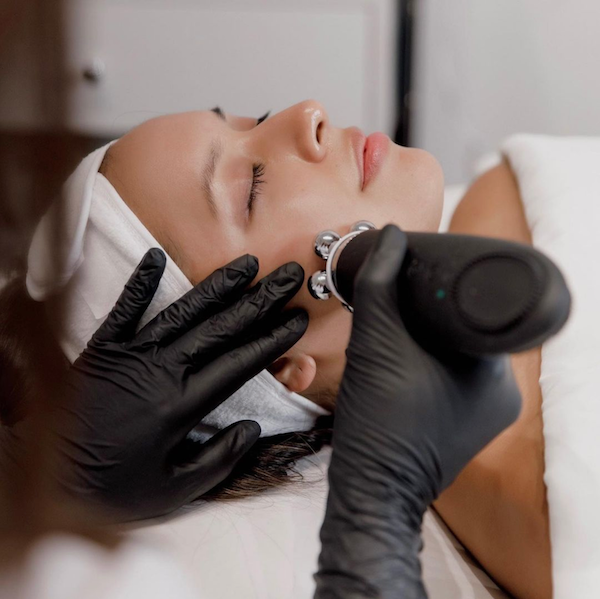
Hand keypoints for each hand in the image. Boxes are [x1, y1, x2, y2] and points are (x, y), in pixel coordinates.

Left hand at [56, 249, 307, 520]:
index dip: (272, 339)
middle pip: (221, 328)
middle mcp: (161, 371)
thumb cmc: (112, 491)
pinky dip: (140, 283)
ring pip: (183, 312)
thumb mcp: (173, 492)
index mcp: (181, 406)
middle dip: (259, 300)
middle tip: (288, 275)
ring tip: (246, 264)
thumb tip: (250, 427)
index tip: (297, 319)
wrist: (48, 484)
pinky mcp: (101, 350)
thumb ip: (217, 460)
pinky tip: (156, 256)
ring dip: (217, 286)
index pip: (240, 362)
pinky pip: (123, 310)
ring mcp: (130, 355)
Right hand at [315, 225, 521, 597]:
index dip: (445, 292)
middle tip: (404, 317)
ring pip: (461, 357)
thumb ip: (378, 284)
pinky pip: (457, 382)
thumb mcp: (373, 342)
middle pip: (468, 333)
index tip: (419, 283)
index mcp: (493, 371)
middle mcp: (504, 393)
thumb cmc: (377, 422)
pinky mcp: (471, 429)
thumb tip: (389, 237)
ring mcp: (490, 416)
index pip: (476, 311)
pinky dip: (435, 369)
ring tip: (404, 346)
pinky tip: (410, 371)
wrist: (373, 489)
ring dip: (434, 345)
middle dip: (435, 321)